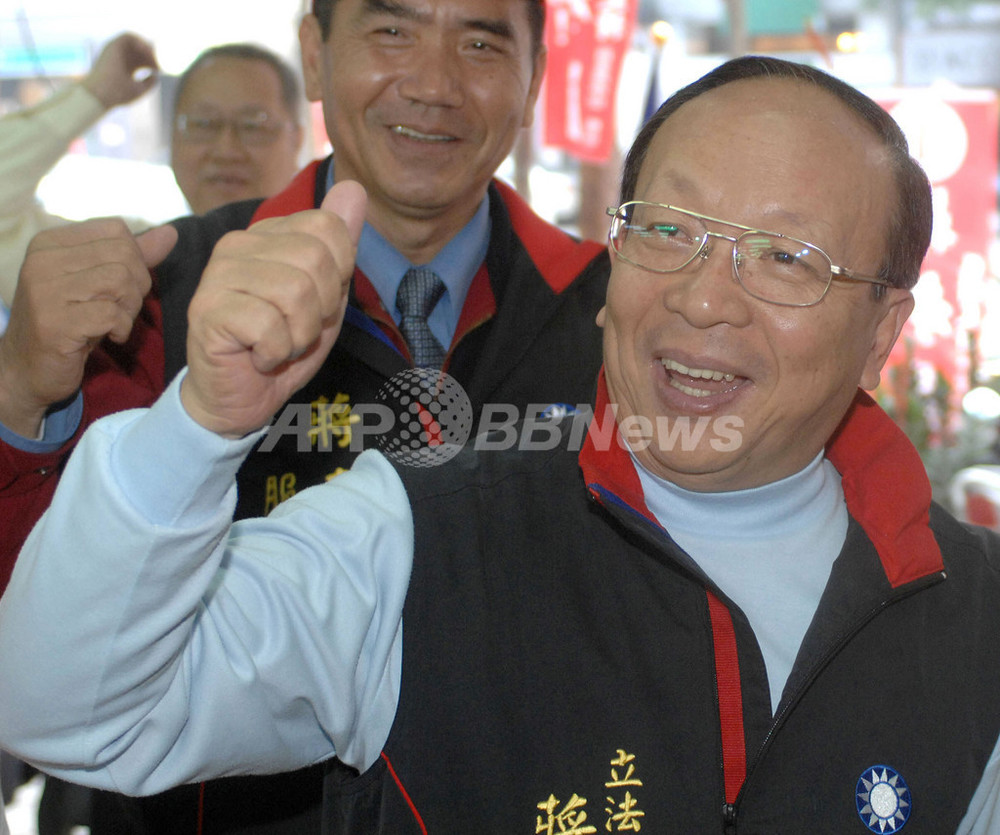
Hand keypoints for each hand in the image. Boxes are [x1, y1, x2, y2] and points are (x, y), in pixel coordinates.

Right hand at [0, 220, 177, 437]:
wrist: (27, 368)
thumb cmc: (69, 322)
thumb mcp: (97, 283)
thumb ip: (132, 256)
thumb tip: (170, 232)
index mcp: (50, 242)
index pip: (116, 230)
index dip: (135, 259)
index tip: (121, 286)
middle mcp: (42, 261)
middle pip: (123, 254)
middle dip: (137, 284)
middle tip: (122, 308)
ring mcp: (44, 292)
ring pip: (120, 281)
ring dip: (130, 307)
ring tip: (116, 322)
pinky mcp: (55, 324)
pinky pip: (112, 314)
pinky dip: (122, 328)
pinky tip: (110, 337)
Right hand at [82, 33, 157, 109]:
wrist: (101, 92)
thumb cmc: (118, 94)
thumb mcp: (139, 90)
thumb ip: (149, 83)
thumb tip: (156, 75)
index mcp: (126, 68)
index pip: (143, 61)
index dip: (154, 63)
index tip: (161, 70)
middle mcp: (120, 58)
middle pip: (141, 51)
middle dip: (152, 55)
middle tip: (159, 63)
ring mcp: (116, 50)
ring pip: (135, 42)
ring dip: (146, 47)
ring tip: (153, 57)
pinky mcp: (112, 45)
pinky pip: (128, 36)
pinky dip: (139, 40)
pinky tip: (146, 50)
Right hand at [180, 180, 366, 438]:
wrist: (239, 397)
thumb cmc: (281, 344)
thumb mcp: (326, 294)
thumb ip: (339, 242)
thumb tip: (353, 187)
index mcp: (268, 234)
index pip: (328, 227)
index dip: (338, 275)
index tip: (316, 303)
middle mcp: (238, 244)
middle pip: (316, 259)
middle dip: (321, 309)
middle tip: (295, 329)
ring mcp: (217, 275)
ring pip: (296, 293)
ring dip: (299, 334)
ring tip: (278, 343)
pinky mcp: (207, 310)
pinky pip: (270, 326)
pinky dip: (277, 352)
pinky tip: (259, 356)